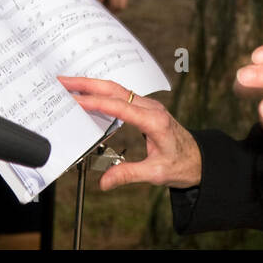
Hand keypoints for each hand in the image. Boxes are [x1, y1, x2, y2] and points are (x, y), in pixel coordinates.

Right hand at [57, 76, 201, 189]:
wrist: (199, 159)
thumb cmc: (182, 164)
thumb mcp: (156, 173)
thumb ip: (129, 174)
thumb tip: (104, 182)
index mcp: (154, 121)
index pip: (120, 107)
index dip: (96, 102)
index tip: (76, 100)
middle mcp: (151, 108)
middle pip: (115, 90)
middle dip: (87, 84)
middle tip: (63, 81)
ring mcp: (148, 106)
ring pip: (116, 89)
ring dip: (92, 85)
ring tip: (69, 84)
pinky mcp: (145, 108)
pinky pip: (120, 95)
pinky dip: (101, 92)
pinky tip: (88, 95)